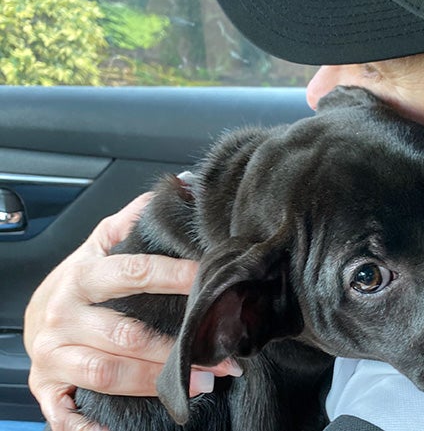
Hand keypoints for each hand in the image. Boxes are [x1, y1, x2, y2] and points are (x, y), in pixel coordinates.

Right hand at [23, 194, 240, 430]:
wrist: (32, 317)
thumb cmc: (79, 282)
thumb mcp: (100, 245)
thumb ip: (134, 221)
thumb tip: (180, 187)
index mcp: (82, 278)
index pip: (133, 274)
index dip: (176, 277)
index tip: (212, 282)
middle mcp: (64, 317)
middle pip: (125, 334)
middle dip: (176, 346)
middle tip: (221, 354)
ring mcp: (54, 356)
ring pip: (108, 373)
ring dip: (157, 381)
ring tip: (201, 383)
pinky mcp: (48, 389)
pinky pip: (67, 415)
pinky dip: (91, 428)